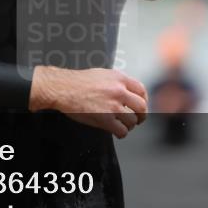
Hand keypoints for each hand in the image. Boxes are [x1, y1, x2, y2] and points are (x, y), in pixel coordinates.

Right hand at [29, 66, 147, 138]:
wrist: (63, 88)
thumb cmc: (77, 82)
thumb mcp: (102, 74)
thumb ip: (117, 82)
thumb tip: (127, 92)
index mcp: (119, 78)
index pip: (142, 90)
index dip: (144, 100)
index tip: (141, 106)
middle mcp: (119, 91)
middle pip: (142, 107)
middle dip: (141, 116)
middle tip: (137, 119)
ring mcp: (113, 106)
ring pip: (132, 121)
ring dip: (129, 125)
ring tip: (123, 125)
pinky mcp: (105, 119)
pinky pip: (122, 131)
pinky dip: (121, 133)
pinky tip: (117, 131)